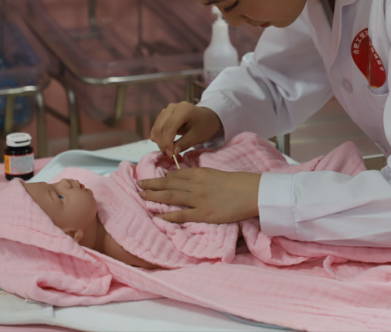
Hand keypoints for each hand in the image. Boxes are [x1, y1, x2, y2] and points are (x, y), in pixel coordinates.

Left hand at [139, 168, 260, 223]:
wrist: (252, 192)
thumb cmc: (238, 182)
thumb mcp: (217, 174)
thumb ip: (202, 177)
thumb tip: (189, 179)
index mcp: (200, 173)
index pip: (175, 175)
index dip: (161, 177)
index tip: (151, 178)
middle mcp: (195, 185)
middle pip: (168, 184)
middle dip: (151, 185)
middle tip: (138, 185)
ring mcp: (198, 200)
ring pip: (171, 197)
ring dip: (155, 197)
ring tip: (142, 197)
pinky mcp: (204, 214)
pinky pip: (182, 215)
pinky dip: (168, 215)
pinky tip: (158, 216)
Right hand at [150, 102, 221, 158]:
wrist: (207, 117)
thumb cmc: (205, 126)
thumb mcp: (197, 136)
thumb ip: (184, 144)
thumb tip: (172, 152)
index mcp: (183, 109)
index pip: (169, 126)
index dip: (167, 142)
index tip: (170, 155)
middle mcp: (172, 107)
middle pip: (160, 127)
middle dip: (163, 144)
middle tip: (170, 155)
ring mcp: (166, 110)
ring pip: (156, 128)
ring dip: (160, 142)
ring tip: (170, 151)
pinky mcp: (163, 115)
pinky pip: (156, 128)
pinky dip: (159, 138)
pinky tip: (167, 144)